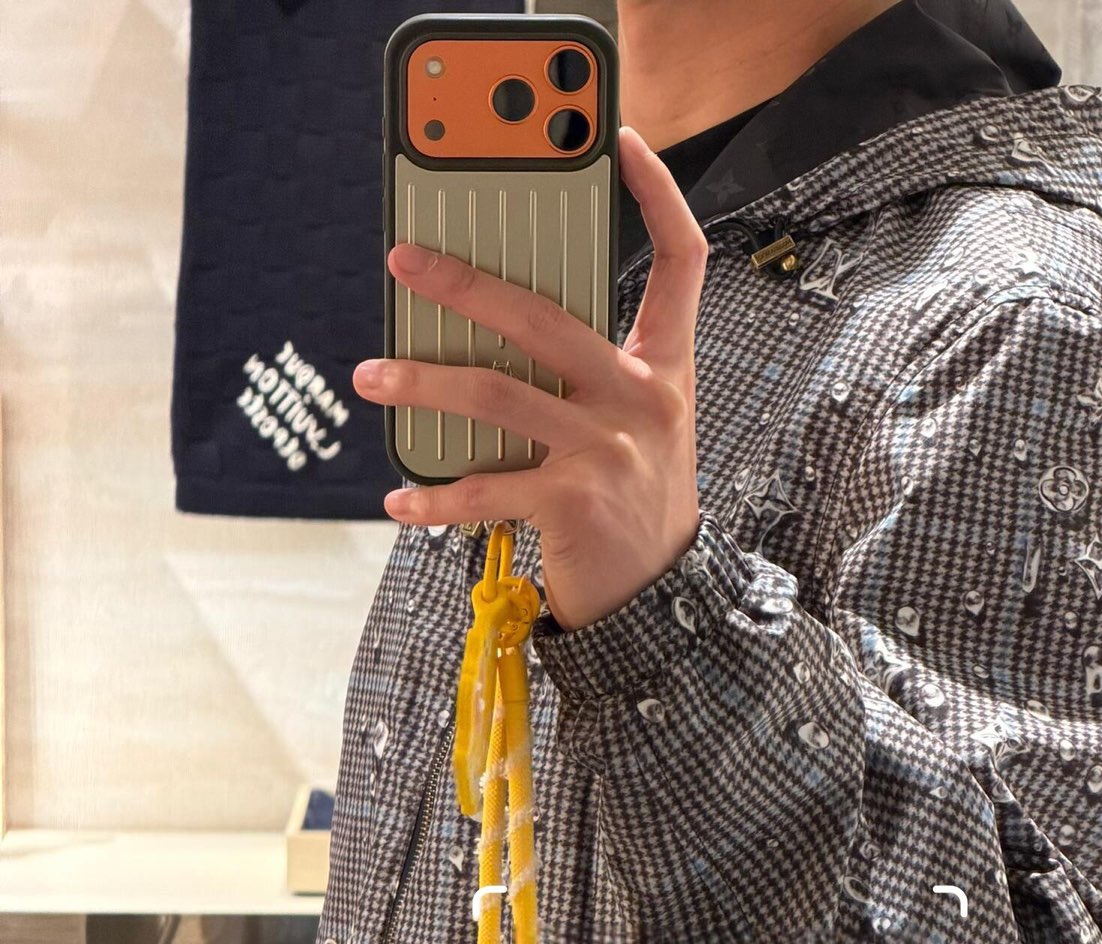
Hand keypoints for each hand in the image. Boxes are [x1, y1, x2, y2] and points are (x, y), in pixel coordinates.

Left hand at [353, 126, 706, 631]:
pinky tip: (400, 498)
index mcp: (664, 367)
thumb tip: (500, 326)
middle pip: (545, 317)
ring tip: (372, 378)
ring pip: (496, 396)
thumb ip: (595, 369)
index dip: (657, 196)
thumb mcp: (641, 422)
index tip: (621, 142)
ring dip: (422, 384)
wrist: (663, 595)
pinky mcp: (573, 503)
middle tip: (404, 262)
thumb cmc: (635, 498)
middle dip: (464, 284)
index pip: (681, 263)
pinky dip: (435, 498)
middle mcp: (640, 399)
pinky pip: (486, 490)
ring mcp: (607, 451)